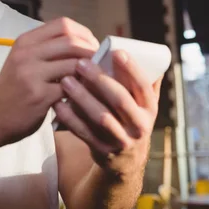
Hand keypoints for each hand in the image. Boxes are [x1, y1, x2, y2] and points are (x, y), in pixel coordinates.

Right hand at [0, 18, 98, 144]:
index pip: (62, 24)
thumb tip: (84, 44)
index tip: (92, 45)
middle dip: (91, 51)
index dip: (84, 32)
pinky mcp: (39, 96)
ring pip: (74, 64)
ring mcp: (31, 74)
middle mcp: (26, 54)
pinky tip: (84, 94)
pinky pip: (70, 88)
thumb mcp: (24, 61)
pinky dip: (81, 90)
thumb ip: (47, 50)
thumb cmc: (14, 89)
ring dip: (89, 71)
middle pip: (71, 41)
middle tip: (99, 63)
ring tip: (94, 79)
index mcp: (25, 41)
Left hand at [53, 51, 160, 177]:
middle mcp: (140, 125)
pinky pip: (84, 133)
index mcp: (150, 108)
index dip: (131, 69)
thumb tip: (141, 47)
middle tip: (81, 63)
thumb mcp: (142, 103)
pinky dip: (70, 118)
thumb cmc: (129, 118)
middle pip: (120, 100)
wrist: (125, 160)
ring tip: (66, 81)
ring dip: (82, 98)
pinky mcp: (103, 151)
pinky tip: (58, 104)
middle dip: (100, 80)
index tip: (116, 52)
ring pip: (101, 117)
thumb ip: (141, 81)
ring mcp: (122, 140)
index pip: (143, 85)